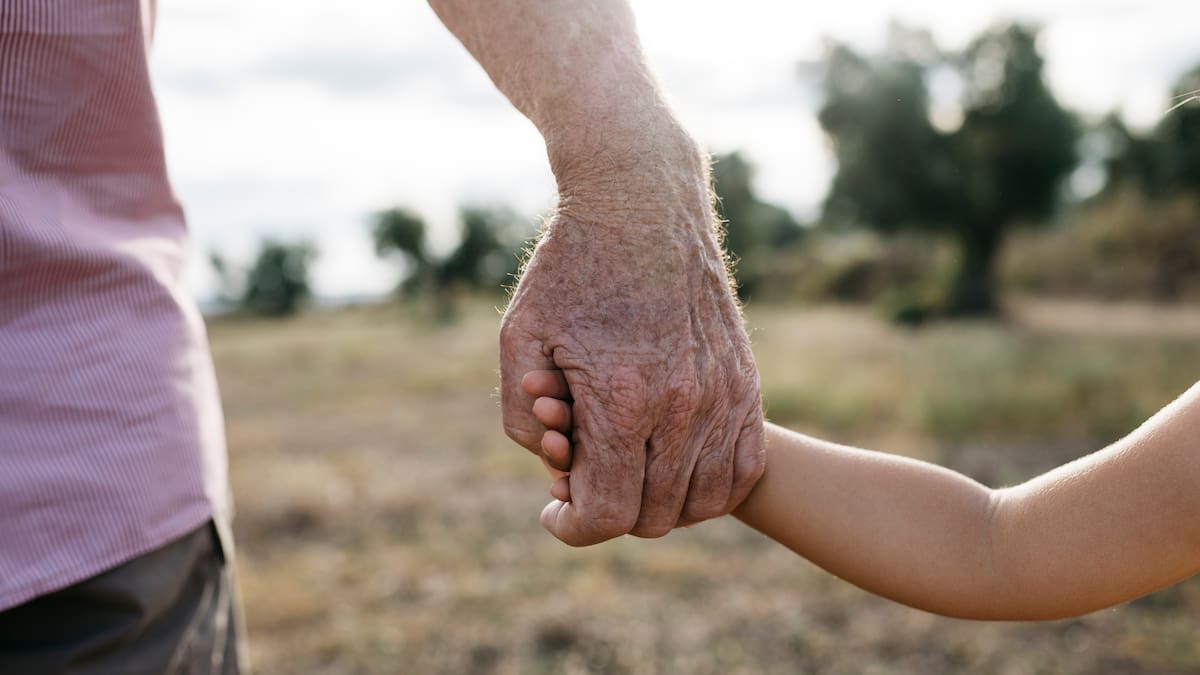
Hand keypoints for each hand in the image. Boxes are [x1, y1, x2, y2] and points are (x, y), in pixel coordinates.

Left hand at [498, 141, 765, 545]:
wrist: (642, 202)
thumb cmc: (570, 269)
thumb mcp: (518, 338)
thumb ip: (523, 421)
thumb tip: (560, 475)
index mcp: (622, 399)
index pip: (608, 514)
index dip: (573, 526)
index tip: (553, 511)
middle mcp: (683, 406)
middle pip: (654, 516)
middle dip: (609, 509)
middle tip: (584, 472)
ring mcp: (724, 396)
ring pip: (703, 502)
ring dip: (660, 503)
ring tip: (627, 467)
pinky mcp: (746, 383)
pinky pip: (741, 468)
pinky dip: (708, 483)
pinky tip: (671, 459)